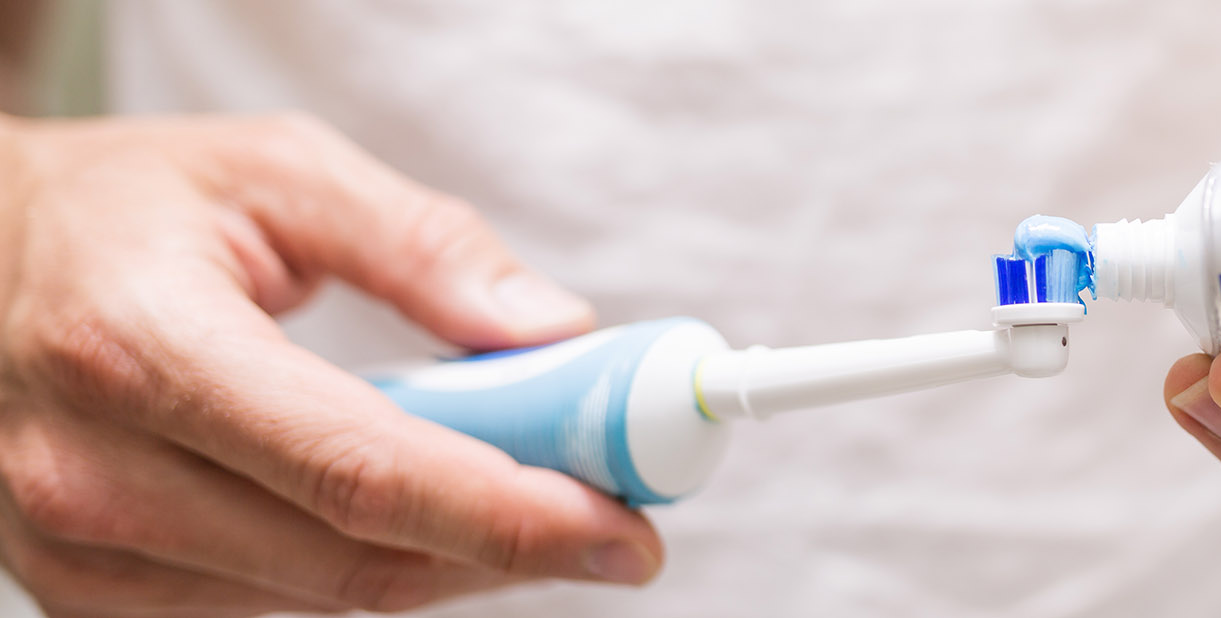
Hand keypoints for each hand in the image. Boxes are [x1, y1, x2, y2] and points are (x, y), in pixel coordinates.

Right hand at [0, 113, 660, 616]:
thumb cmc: (127, 211)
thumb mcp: (278, 172)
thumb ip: (421, 246)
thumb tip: (551, 332)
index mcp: (142, 348)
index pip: (361, 472)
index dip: (510, 514)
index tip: (623, 527)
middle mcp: (96, 472)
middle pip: (356, 559)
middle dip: (511, 547)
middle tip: (612, 517)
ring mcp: (81, 554)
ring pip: (324, 603)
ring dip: (450, 562)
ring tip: (520, 493)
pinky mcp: (91, 598)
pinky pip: (273, 612)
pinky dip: (372, 573)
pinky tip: (417, 517)